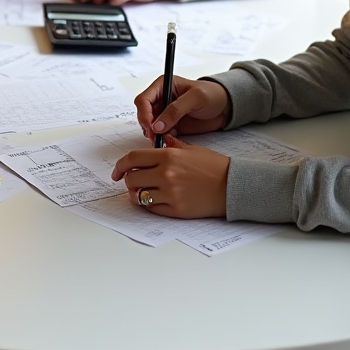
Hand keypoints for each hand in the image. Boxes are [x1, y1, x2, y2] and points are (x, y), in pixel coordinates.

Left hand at [110, 138, 228, 218]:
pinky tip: (153, 199)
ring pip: (139, 196)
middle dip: (128, 180)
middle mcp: (166, 175)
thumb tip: (160, 140)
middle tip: (131, 180)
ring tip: (141, 191)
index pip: (133, 159)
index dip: (120, 165)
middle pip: (132, 179)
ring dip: (136, 194)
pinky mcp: (176, 210)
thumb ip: (172, 145)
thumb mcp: (191, 149)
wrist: (232, 186)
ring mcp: (170, 194)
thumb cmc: (214, 166)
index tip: (116, 171)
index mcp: (168, 156)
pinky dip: (148, 204)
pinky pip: (151, 209)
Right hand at [134, 75, 230, 138]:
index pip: (144, 99)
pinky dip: (161, 138)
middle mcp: (161, 98)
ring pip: (149, 125)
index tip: (150, 126)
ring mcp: (165, 112)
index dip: (144, 113)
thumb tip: (158, 124)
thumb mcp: (195, 98)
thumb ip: (176, 109)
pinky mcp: (171, 124)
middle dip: (147, 125)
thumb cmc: (212, 95)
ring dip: (153, 133)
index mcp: (163, 85)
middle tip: (155, 137)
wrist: (224, 107)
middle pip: (143, 113)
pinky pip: (160, 133)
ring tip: (162, 139)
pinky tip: (169, 139)